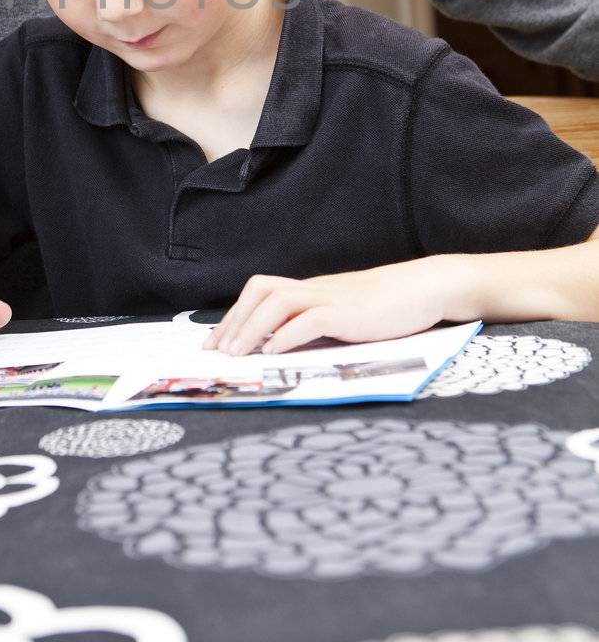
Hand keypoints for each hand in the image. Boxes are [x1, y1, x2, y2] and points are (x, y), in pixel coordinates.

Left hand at [205, 256, 465, 356]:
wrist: (425, 287)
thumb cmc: (388, 305)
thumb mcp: (345, 312)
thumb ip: (318, 323)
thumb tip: (285, 345)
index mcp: (311, 289)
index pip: (261, 291)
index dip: (235, 314)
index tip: (216, 341)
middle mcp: (314, 289)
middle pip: (260, 291)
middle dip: (234, 321)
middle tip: (217, 351)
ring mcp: (331, 298)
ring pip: (276, 302)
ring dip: (251, 328)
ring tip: (237, 354)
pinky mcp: (349, 313)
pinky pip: (309, 319)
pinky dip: (286, 335)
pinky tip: (273, 351)